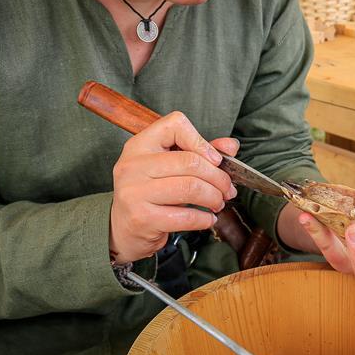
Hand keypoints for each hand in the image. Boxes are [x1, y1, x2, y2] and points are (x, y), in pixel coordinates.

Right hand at [110, 111, 237, 262]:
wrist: (122, 230)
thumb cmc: (150, 194)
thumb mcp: (170, 168)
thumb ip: (199, 153)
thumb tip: (231, 145)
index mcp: (139, 145)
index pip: (175, 125)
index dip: (201, 141)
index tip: (215, 160)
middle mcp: (133, 165)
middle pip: (190, 161)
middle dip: (218, 177)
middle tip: (227, 189)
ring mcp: (134, 192)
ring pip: (191, 188)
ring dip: (214, 198)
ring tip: (219, 203)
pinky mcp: (142, 218)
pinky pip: (185, 216)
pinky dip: (205, 219)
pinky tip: (208, 218)